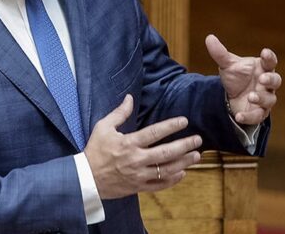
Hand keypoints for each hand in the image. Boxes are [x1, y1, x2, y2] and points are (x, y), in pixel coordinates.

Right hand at [84, 95, 202, 199]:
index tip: (184, 121)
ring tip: (196, 155)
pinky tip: (182, 173)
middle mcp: (136, 160)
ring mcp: (138, 175)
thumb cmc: (94, 151)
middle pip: (166, 153)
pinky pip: (159, 185)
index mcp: (129, 144)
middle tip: (198, 140)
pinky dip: (172, 180)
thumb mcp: (103, 127)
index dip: (170, 126)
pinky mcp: (138, 187)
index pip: (154, 133)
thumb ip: (119, 113)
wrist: (86, 179)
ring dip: (183, 162)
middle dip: (184, 145)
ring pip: (166, 170)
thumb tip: (129, 97)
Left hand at [205, 34, 280, 124]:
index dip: (269, 57)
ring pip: (269, 99)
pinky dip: (249, 116)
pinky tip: (239, 116)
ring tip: (251, 96)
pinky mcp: (258, 113)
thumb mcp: (227, 65)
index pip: (270, 61)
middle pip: (276, 80)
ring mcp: (265, 99)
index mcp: (262, 68)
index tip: (265, 52)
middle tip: (262, 78)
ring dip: (261, 98)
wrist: (231, 97)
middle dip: (270, 79)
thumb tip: (209, 37)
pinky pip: (257, 116)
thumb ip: (220, 53)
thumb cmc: (236, 77)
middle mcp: (267, 84)